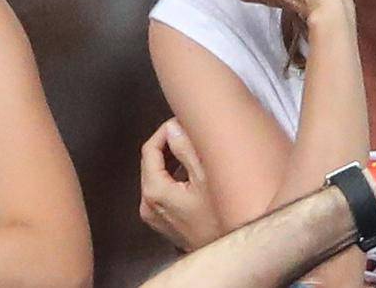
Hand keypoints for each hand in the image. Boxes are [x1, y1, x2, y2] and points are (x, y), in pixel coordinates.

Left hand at [139, 118, 224, 251]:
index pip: (149, 150)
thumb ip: (186, 149)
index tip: (179, 122)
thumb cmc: (220, 218)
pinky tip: (192, 175)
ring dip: (172, 162)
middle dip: (168, 145)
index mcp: (154, 191)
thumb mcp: (207, 177)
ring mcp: (154, 215)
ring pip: (157, 176)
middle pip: (151, 163)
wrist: (226, 253)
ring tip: (193, 152)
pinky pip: (162, 191)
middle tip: (189, 134)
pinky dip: (174, 178)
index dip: (164, 132)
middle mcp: (148, 204)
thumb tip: (173, 128)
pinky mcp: (163, 222)